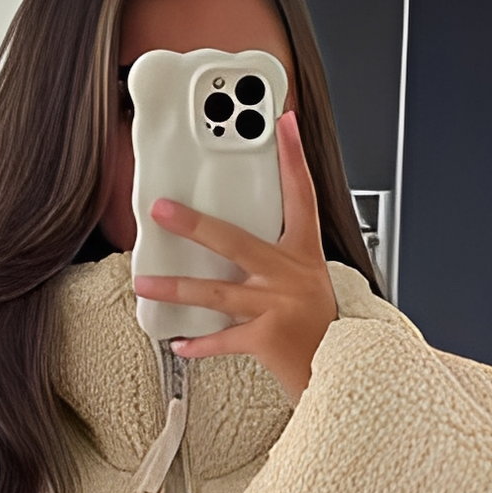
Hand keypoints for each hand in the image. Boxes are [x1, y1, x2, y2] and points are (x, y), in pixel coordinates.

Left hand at [131, 110, 337, 402]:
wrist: (346, 370)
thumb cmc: (320, 325)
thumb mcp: (309, 280)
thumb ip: (275, 257)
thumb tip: (225, 241)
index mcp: (304, 254)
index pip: (302, 195)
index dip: (294, 157)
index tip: (284, 123)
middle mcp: (290, 276)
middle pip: (235, 241)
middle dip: (194, 225)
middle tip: (161, 210)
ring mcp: (277, 306)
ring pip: (216, 292)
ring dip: (176, 289)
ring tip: (145, 283)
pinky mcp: (267, 338)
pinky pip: (223, 339)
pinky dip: (199, 343)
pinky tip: (178, 341)